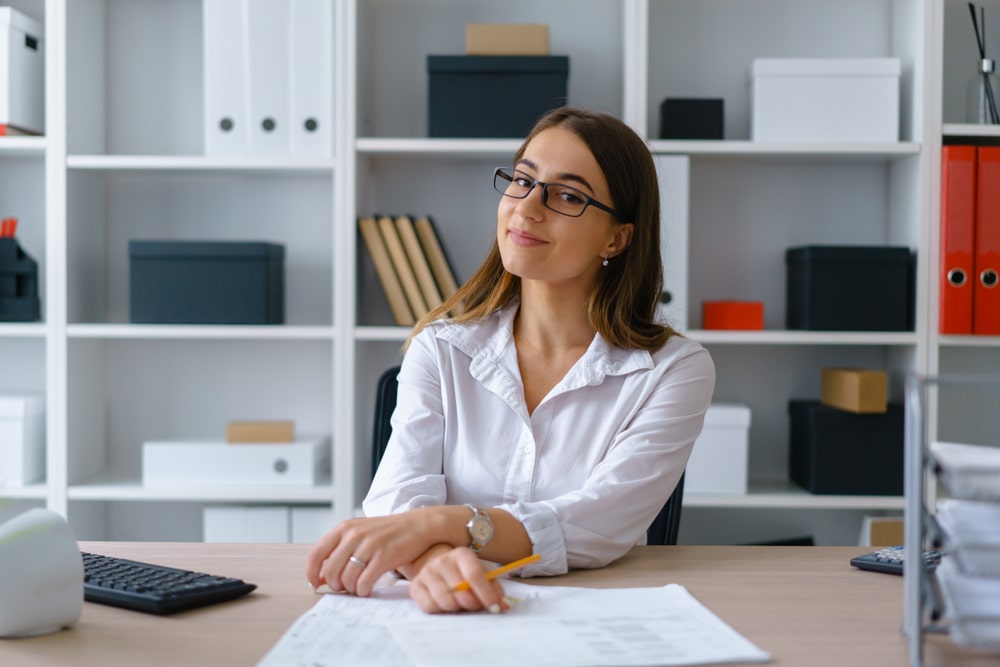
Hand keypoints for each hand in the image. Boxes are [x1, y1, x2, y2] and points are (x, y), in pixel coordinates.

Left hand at [306, 511, 441, 596]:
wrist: (418, 526)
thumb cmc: (388, 532)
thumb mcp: (360, 532)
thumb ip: (340, 549)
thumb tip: (321, 576)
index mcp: (344, 528)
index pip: (316, 553)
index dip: (312, 573)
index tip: (316, 584)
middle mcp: (354, 534)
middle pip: (330, 571)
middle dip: (335, 585)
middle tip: (345, 587)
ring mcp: (369, 545)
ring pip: (346, 579)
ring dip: (351, 589)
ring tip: (358, 587)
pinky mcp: (384, 556)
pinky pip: (364, 582)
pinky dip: (363, 590)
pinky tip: (368, 588)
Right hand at [408, 546, 509, 613]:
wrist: (433, 562)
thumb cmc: (462, 571)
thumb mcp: (480, 572)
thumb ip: (493, 587)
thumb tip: (504, 606)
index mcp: (462, 554)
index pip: (475, 575)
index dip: (487, 594)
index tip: (496, 608)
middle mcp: (442, 561)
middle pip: (461, 592)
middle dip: (473, 604)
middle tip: (475, 605)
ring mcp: (426, 573)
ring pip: (446, 602)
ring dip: (457, 608)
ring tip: (460, 603)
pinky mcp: (415, 586)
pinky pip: (430, 607)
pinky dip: (441, 610)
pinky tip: (444, 603)